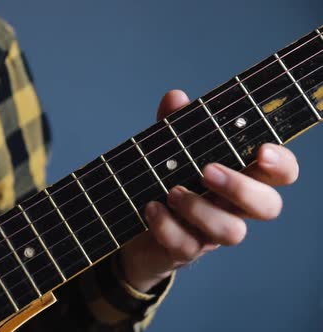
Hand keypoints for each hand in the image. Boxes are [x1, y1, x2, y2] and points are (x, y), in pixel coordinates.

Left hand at [118, 90, 298, 292]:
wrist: (132, 224)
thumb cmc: (162, 180)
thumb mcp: (166, 150)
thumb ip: (173, 127)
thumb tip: (176, 98)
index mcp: (238, 177)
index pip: (279, 173)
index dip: (281, 164)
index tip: (262, 151)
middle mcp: (232, 207)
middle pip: (268, 207)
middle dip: (242, 189)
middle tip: (207, 171)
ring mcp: (210, 233)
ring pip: (232, 232)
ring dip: (201, 209)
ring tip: (172, 191)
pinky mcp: (183, 251)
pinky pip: (186, 247)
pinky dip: (167, 226)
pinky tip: (150, 207)